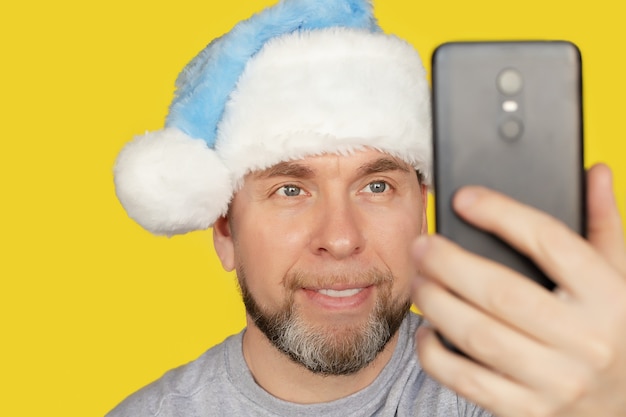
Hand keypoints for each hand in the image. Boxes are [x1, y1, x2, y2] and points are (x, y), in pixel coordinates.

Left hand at [412, 164, 625, 416]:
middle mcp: (586, 339)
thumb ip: (605, 226)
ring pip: (476, 333)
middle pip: (499, 289)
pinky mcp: (527, 410)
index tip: (463, 199)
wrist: (623, 408)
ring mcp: (557, 380)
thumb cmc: (614, 332)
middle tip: (422, 245)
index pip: (548, 240)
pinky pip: (467, 379)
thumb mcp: (621, 278)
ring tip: (419, 281)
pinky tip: (427, 330)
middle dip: (447, 262)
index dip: (500, 213)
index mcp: (609, 297)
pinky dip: (435, 353)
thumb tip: (594, 172)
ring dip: (435, 302)